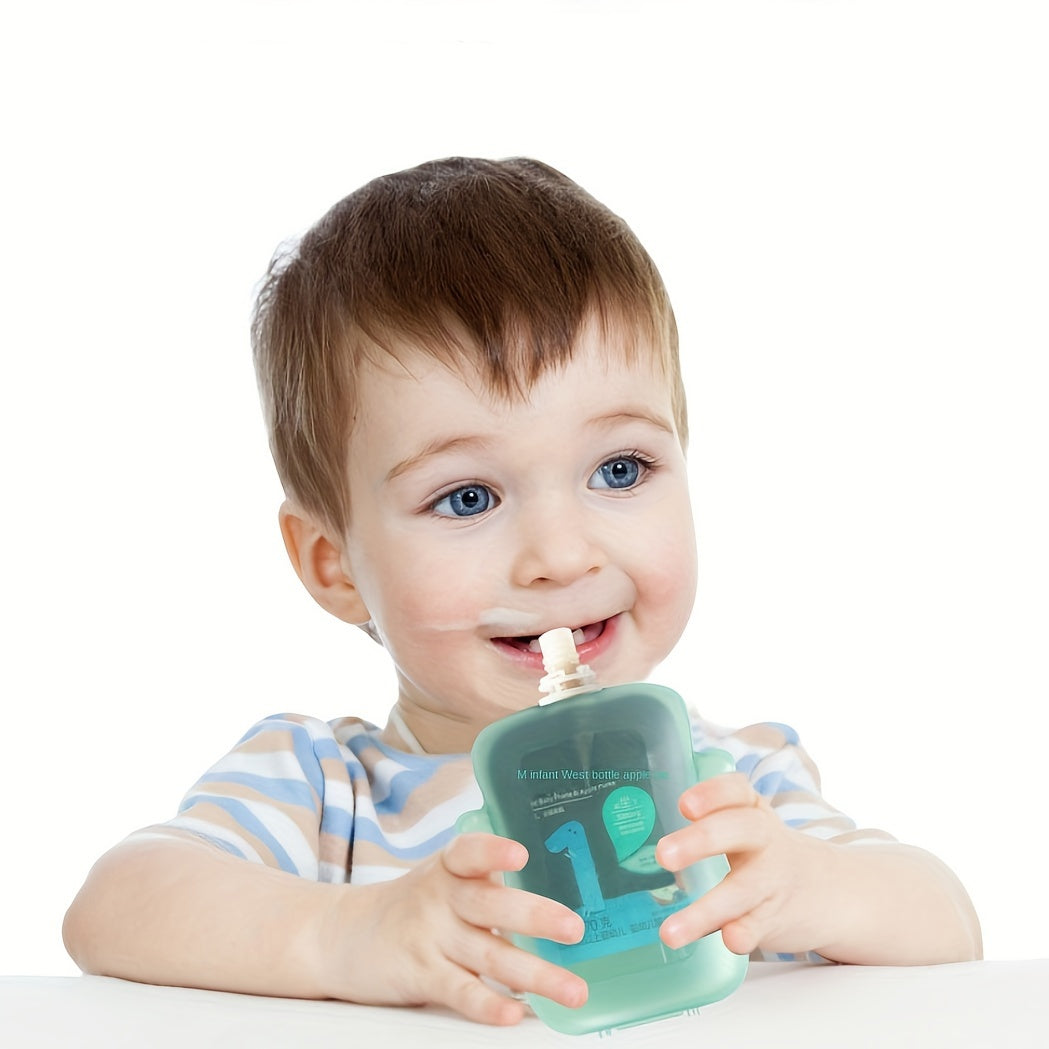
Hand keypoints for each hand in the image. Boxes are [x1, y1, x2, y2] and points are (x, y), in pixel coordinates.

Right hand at [327, 832, 586, 1024]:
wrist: (343, 935)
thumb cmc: (413, 905)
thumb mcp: (445, 879)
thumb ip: (490, 884)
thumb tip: (558, 900)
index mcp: (450, 867)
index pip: (470, 852)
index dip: (493, 851)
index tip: (520, 853)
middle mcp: (442, 899)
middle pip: (491, 906)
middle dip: (535, 917)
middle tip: (574, 928)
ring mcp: (431, 938)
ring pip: (489, 956)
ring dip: (535, 975)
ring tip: (573, 990)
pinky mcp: (421, 976)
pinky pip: (459, 991)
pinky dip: (487, 1003)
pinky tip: (512, 1013)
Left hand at [655, 773, 830, 956]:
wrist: (827, 891)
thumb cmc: (763, 853)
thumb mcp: (741, 828)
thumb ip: (701, 826)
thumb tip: (629, 836)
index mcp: (751, 810)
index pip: (736, 790)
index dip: (712, 794)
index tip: (685, 805)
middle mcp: (764, 839)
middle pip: (738, 831)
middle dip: (701, 841)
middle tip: (663, 855)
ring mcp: (772, 879)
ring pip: (741, 889)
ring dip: (705, 910)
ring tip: (670, 931)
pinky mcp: (776, 916)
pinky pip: (758, 924)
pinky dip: (745, 933)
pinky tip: (729, 941)